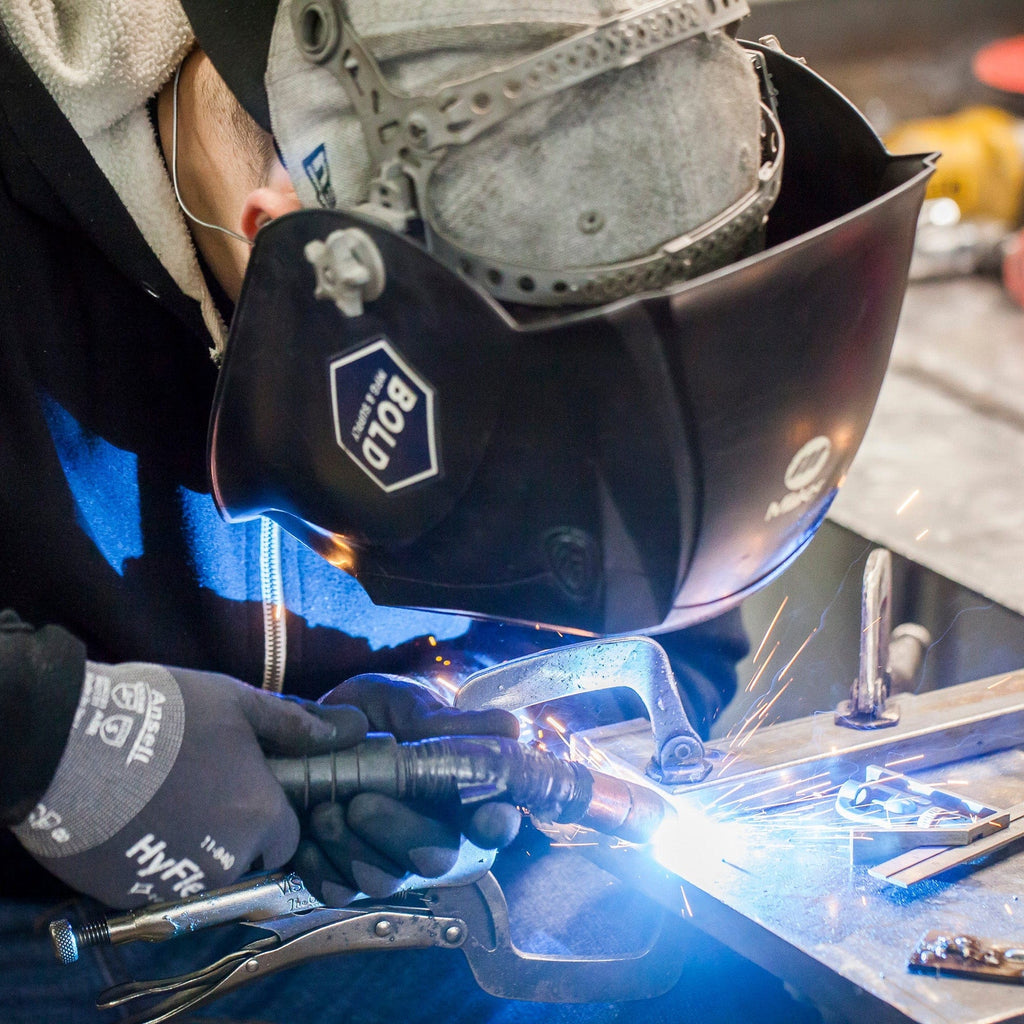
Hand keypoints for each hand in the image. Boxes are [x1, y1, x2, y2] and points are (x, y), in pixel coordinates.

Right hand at [12, 662, 366, 907]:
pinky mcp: (129, 894)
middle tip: (202, 791)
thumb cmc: (165, 715)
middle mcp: (226, 859)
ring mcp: (176, 881)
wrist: (70, 744)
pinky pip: (156, 883)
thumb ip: (297, 723)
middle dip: (234, 833)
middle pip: (246, 859)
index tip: (250, 793)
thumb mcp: (238, 702)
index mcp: (260, 815)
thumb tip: (352, 727)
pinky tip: (135, 818)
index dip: (273, 817)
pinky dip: (151, 859)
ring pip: (202, 875)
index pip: (288, 839)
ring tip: (164, 800)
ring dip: (193, 848)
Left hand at [292, 674, 521, 904]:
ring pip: (383, 880)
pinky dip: (318, 864)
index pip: (494, 820)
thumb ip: (444, 721)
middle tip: (361, 802)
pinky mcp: (343, 877)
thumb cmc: (369, 713)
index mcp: (458, 793)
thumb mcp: (402, 703)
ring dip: (351, 847)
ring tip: (323, 809)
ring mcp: (388, 860)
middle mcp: (432, 834)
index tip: (485, 818)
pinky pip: (337, 891)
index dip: (494, 823)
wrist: (305, 730)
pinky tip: (306, 832)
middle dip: (399, 832)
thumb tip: (508, 728)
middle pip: (436, 858)